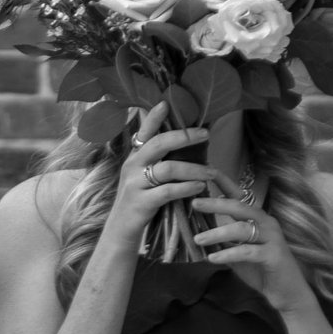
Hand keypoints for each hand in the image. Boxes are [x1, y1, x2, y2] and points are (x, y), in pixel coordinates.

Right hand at [98, 105, 211, 250]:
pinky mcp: (141, 202)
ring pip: (167, 168)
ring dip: (194, 168)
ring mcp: (135, 184)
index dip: (153, 117)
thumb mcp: (142, 177)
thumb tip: (183, 142)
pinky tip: (199, 187)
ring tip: (211, 172)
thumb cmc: (139, 201)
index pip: (143, 132)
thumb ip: (156, 160)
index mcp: (134, 158)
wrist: (121, 231)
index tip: (166, 103)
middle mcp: (132, 166)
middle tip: (205, 133)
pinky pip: (168, 191)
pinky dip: (187, 187)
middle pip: (158, 144)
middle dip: (184, 136)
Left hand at [191, 178, 312, 310]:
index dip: (223, 183)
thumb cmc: (259, 269)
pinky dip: (228, 254)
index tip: (203, 172)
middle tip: (194, 203)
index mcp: (256, 219)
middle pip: (240, 207)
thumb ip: (220, 238)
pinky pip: (248, 251)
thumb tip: (193, 228)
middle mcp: (266, 223)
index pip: (239, 196)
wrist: (285, 292)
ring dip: (217, 233)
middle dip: (216, 203)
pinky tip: (212, 258)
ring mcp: (272, 238)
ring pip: (242, 229)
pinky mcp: (274, 255)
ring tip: (198, 240)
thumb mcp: (235, 251)